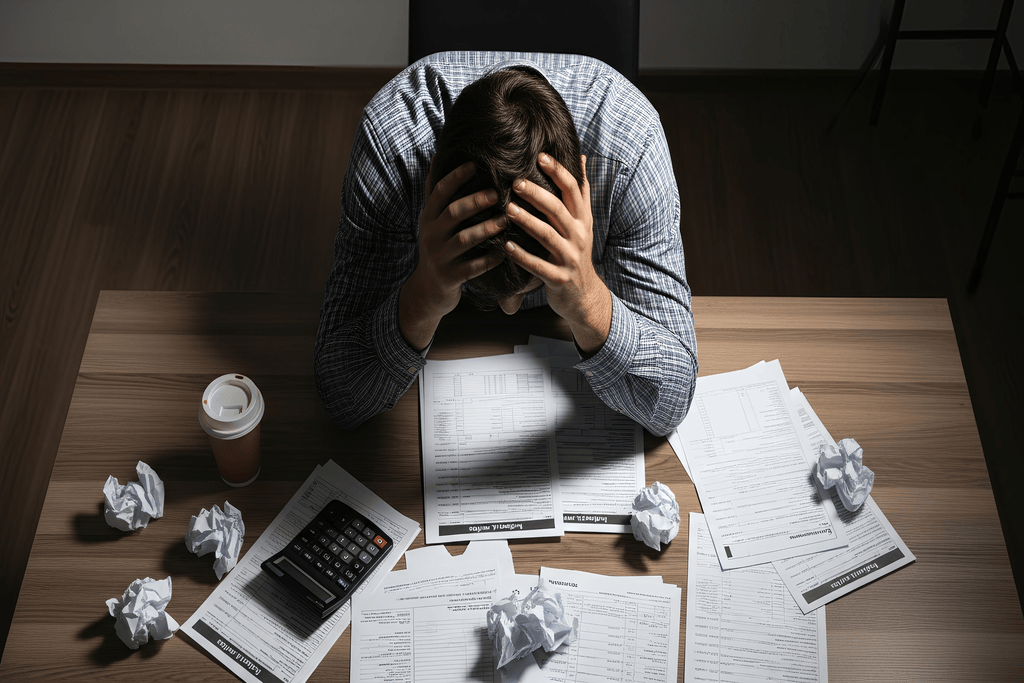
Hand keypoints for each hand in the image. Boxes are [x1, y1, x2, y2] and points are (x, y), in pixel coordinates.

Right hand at [399, 160, 506, 349]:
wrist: (428, 290)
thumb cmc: (438, 248)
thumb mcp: (432, 221)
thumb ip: (436, 194)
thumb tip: (437, 157)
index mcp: (428, 218)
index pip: (439, 192)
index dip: (455, 177)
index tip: (474, 164)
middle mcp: (431, 235)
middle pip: (453, 213)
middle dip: (475, 201)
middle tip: (497, 193)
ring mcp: (440, 257)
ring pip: (464, 239)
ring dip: (486, 228)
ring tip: (506, 220)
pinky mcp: (450, 278)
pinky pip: (472, 267)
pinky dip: (489, 259)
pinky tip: (504, 252)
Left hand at [503, 154, 611, 353]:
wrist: (584, 295)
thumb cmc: (576, 252)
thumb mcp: (583, 222)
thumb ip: (581, 192)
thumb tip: (580, 157)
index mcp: (582, 219)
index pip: (573, 190)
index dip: (558, 172)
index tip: (540, 156)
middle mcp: (579, 236)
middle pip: (558, 210)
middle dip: (538, 194)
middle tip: (516, 182)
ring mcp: (570, 258)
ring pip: (547, 236)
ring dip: (527, 222)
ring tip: (508, 210)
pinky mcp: (559, 278)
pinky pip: (538, 266)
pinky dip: (522, 256)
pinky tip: (506, 246)